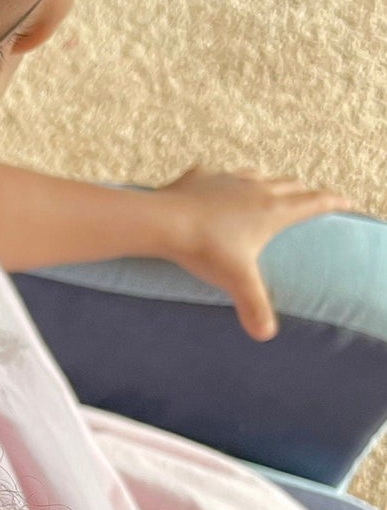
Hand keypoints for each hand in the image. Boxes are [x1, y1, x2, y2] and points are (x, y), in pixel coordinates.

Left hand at [158, 165, 349, 340]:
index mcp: (272, 210)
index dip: (333, 202)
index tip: (346, 202)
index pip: (313, 202)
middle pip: (289, 184)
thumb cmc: (205, 249)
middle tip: (310, 198)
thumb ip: (255, 306)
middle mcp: (255, 189)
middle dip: (303, 191)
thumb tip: (266, 335)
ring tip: (269, 188)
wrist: (163, 221)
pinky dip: (220, 181)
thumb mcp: (236, 280)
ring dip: (266, 182)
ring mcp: (227, 179)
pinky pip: (215, 174)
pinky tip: (214, 185)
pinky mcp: (200, 176)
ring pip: (256, 175)